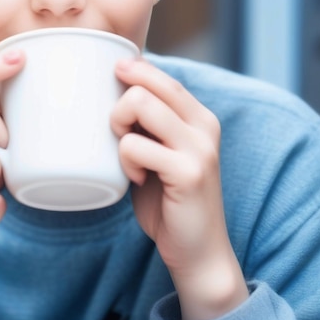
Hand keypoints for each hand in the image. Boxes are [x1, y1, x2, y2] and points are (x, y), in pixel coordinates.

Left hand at [111, 58, 247, 319]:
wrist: (198, 251)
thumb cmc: (170, 200)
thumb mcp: (162, 152)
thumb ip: (150, 125)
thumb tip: (117, 91)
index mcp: (200, 118)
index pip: (164, 77)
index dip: (135, 68)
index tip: (114, 71)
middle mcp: (205, 126)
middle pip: (146, 86)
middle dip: (118, 106)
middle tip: (120, 135)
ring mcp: (199, 148)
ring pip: (140, 105)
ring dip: (119, 128)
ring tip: (128, 155)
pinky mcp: (188, 172)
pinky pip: (134, 146)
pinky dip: (125, 160)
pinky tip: (135, 178)